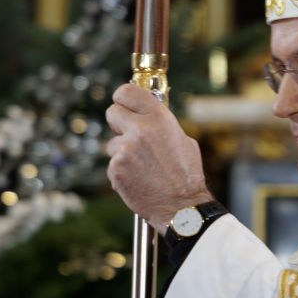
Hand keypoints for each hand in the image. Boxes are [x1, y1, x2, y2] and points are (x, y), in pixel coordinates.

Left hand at [105, 83, 210, 231]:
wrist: (181, 206)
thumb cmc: (186, 175)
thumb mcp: (182, 140)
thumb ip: (161, 124)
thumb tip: (146, 116)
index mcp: (158, 118)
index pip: (126, 91)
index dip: (122, 97)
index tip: (123, 104)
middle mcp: (140, 130)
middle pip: (112, 112)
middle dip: (118, 122)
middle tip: (128, 133)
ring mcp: (125, 150)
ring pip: (112, 143)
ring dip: (122, 152)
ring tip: (142, 166)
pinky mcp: (116, 169)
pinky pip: (113, 164)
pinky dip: (122, 171)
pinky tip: (138, 179)